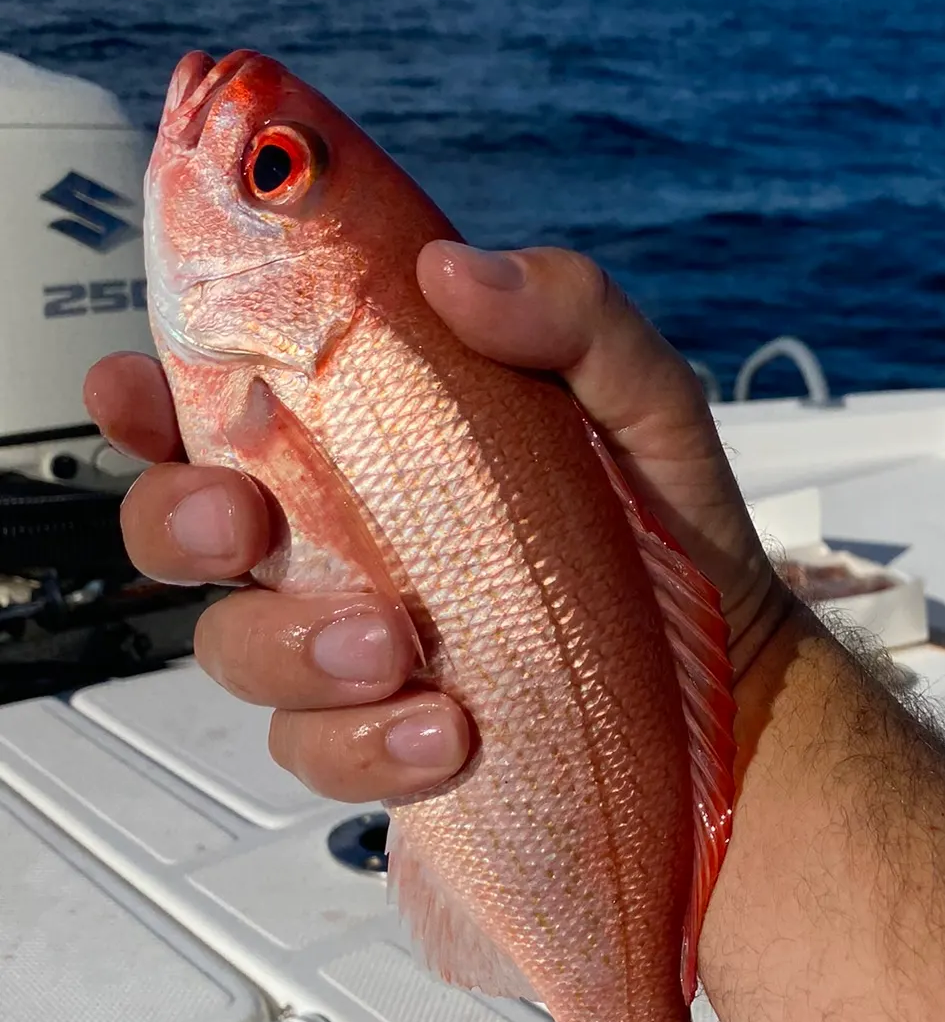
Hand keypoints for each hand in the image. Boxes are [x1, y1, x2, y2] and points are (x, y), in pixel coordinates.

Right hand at [82, 246, 787, 802]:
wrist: (725, 695)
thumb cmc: (676, 541)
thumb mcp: (648, 409)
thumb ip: (571, 318)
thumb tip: (455, 268)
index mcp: (385, 448)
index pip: (232, 406)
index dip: (154, 395)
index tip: (142, 389)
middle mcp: (351, 545)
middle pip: (189, 528)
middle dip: (180, 522)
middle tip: (244, 527)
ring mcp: (360, 652)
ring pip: (237, 650)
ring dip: (292, 647)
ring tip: (399, 649)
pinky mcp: (387, 747)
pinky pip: (317, 753)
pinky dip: (366, 746)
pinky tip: (447, 734)